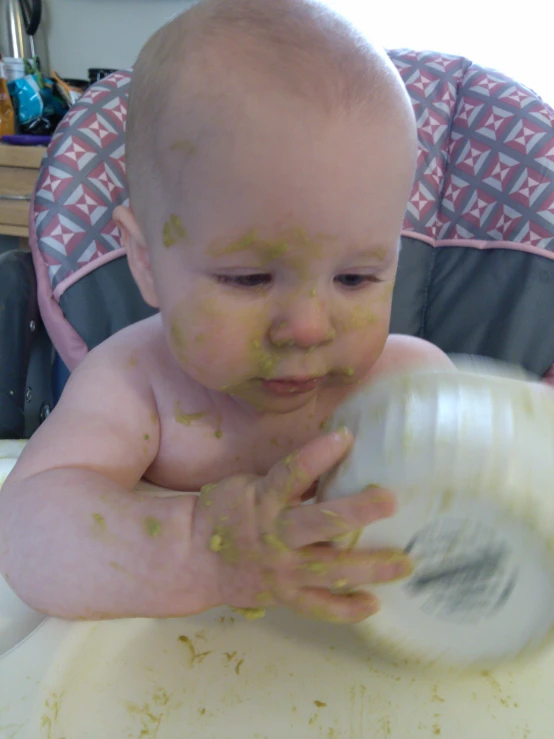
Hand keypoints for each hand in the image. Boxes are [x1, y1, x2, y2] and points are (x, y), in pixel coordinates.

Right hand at [194, 429, 412, 623]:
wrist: (192, 558)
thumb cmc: (224, 512)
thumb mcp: (249, 485)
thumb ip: (288, 481)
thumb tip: (334, 461)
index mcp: (263, 500)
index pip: (291, 473)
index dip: (317, 454)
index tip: (345, 436)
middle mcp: (275, 535)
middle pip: (320, 524)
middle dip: (356, 512)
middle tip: (390, 501)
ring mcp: (281, 570)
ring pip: (330, 569)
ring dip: (369, 567)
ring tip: (403, 564)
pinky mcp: (284, 596)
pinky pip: (318, 607)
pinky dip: (345, 609)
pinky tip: (374, 604)